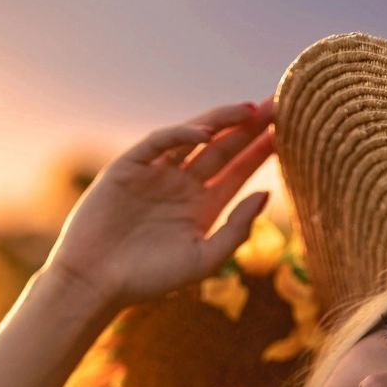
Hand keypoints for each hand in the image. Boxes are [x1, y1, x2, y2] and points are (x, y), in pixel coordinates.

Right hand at [41, 97, 276, 312]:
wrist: (98, 282)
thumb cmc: (151, 279)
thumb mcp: (204, 258)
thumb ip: (237, 229)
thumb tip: (266, 194)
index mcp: (202, 208)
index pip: (238, 172)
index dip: (261, 152)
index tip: (288, 133)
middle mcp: (182, 185)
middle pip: (223, 148)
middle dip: (249, 128)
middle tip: (279, 104)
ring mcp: (156, 173)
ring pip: (194, 138)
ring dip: (222, 121)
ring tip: (250, 109)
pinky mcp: (129, 167)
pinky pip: (159, 143)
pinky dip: (180, 134)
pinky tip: (205, 132)